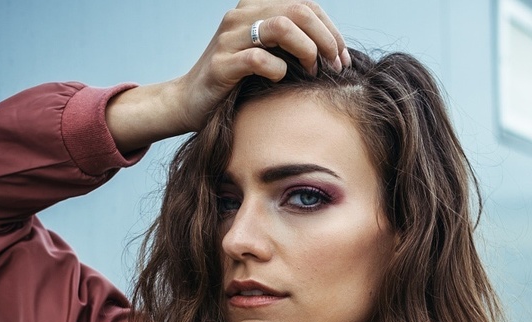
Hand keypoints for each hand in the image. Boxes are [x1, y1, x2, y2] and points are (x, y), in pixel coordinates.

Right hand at [106, 1, 349, 152]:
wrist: (189, 102)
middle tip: (334, 67)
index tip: (342, 58)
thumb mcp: (266, 55)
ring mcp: (228, 38)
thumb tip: (334, 50)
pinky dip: (277, 70)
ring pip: (281, 27)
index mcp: (255, 9)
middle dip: (325, 39)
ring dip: (306, 50)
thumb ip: (291, 45)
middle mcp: (241, 16)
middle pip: (298, 11)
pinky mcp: (220, 65)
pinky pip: (258, 59)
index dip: (331, 30)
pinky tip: (280, 80)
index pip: (305, 4)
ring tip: (311, 72)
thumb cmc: (235, 83)